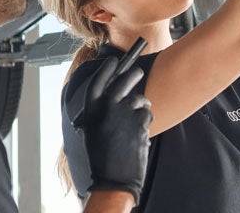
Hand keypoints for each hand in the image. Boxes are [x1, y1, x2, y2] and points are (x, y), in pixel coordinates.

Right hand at [83, 57, 152, 204]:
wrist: (113, 178)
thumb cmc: (101, 155)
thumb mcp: (94, 129)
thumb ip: (102, 111)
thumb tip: (116, 93)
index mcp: (92, 109)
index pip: (100, 80)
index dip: (107, 68)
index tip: (113, 61)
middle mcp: (108, 107)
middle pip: (125, 80)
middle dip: (134, 74)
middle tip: (138, 72)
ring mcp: (125, 113)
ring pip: (141, 100)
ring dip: (142, 106)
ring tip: (135, 122)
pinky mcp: (140, 122)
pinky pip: (147, 114)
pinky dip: (145, 121)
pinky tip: (139, 133)